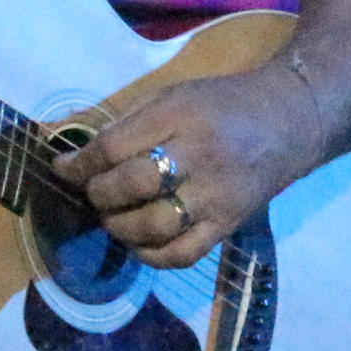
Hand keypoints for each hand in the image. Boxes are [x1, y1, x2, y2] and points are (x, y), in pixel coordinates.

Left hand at [52, 64, 316, 268]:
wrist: (289, 122)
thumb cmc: (221, 103)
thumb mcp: (174, 94)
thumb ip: (129, 122)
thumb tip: (79, 154)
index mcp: (180, 114)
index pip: (116, 146)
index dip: (81, 162)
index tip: (61, 168)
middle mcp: (199, 156)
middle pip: (133, 185)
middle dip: (99, 194)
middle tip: (91, 193)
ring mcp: (216, 195)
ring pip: (155, 225)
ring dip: (119, 228)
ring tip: (111, 218)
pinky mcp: (229, 224)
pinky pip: (183, 253)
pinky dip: (151, 256)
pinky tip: (137, 243)